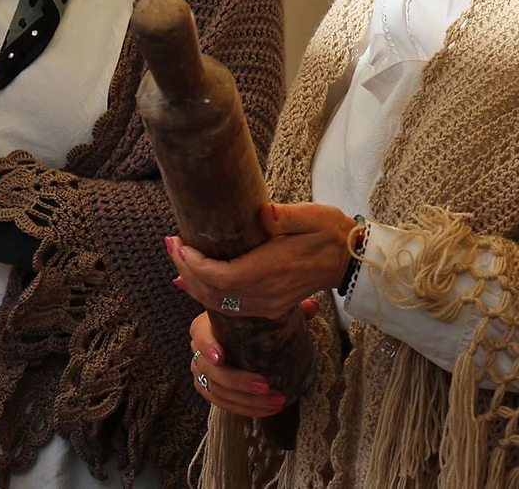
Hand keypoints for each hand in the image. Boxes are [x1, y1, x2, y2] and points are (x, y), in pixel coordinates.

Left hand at [166, 202, 356, 319]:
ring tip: (178, 259)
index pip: (221, 276)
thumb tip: (264, 212)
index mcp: (272, 270)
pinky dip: (206, 295)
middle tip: (170, 244)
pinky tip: (192, 283)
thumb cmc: (329, 232)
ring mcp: (267, 304)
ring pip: (217, 303)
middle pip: (213, 292)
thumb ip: (287, 216)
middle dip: (186, 270)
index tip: (179, 243)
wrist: (347, 261)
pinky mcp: (268, 307)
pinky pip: (228, 307)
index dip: (194, 264)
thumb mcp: (313, 216)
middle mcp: (266, 294)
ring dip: (193, 283)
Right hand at [189, 301, 317, 416]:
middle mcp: (199, 351)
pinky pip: (223, 404)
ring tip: (276, 401)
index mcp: (206, 326)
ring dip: (247, 401)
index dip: (208, 346)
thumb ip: (286, 308)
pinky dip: (245, 409)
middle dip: (239, 382)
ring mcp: (202, 372)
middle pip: (212, 371)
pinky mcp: (209, 390)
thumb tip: (313, 306)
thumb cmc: (249, 322)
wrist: (237, 337)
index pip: (199, 335)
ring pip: (218, 392)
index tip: (222, 358)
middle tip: (266, 386)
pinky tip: (267, 409)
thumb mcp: (264, 313)